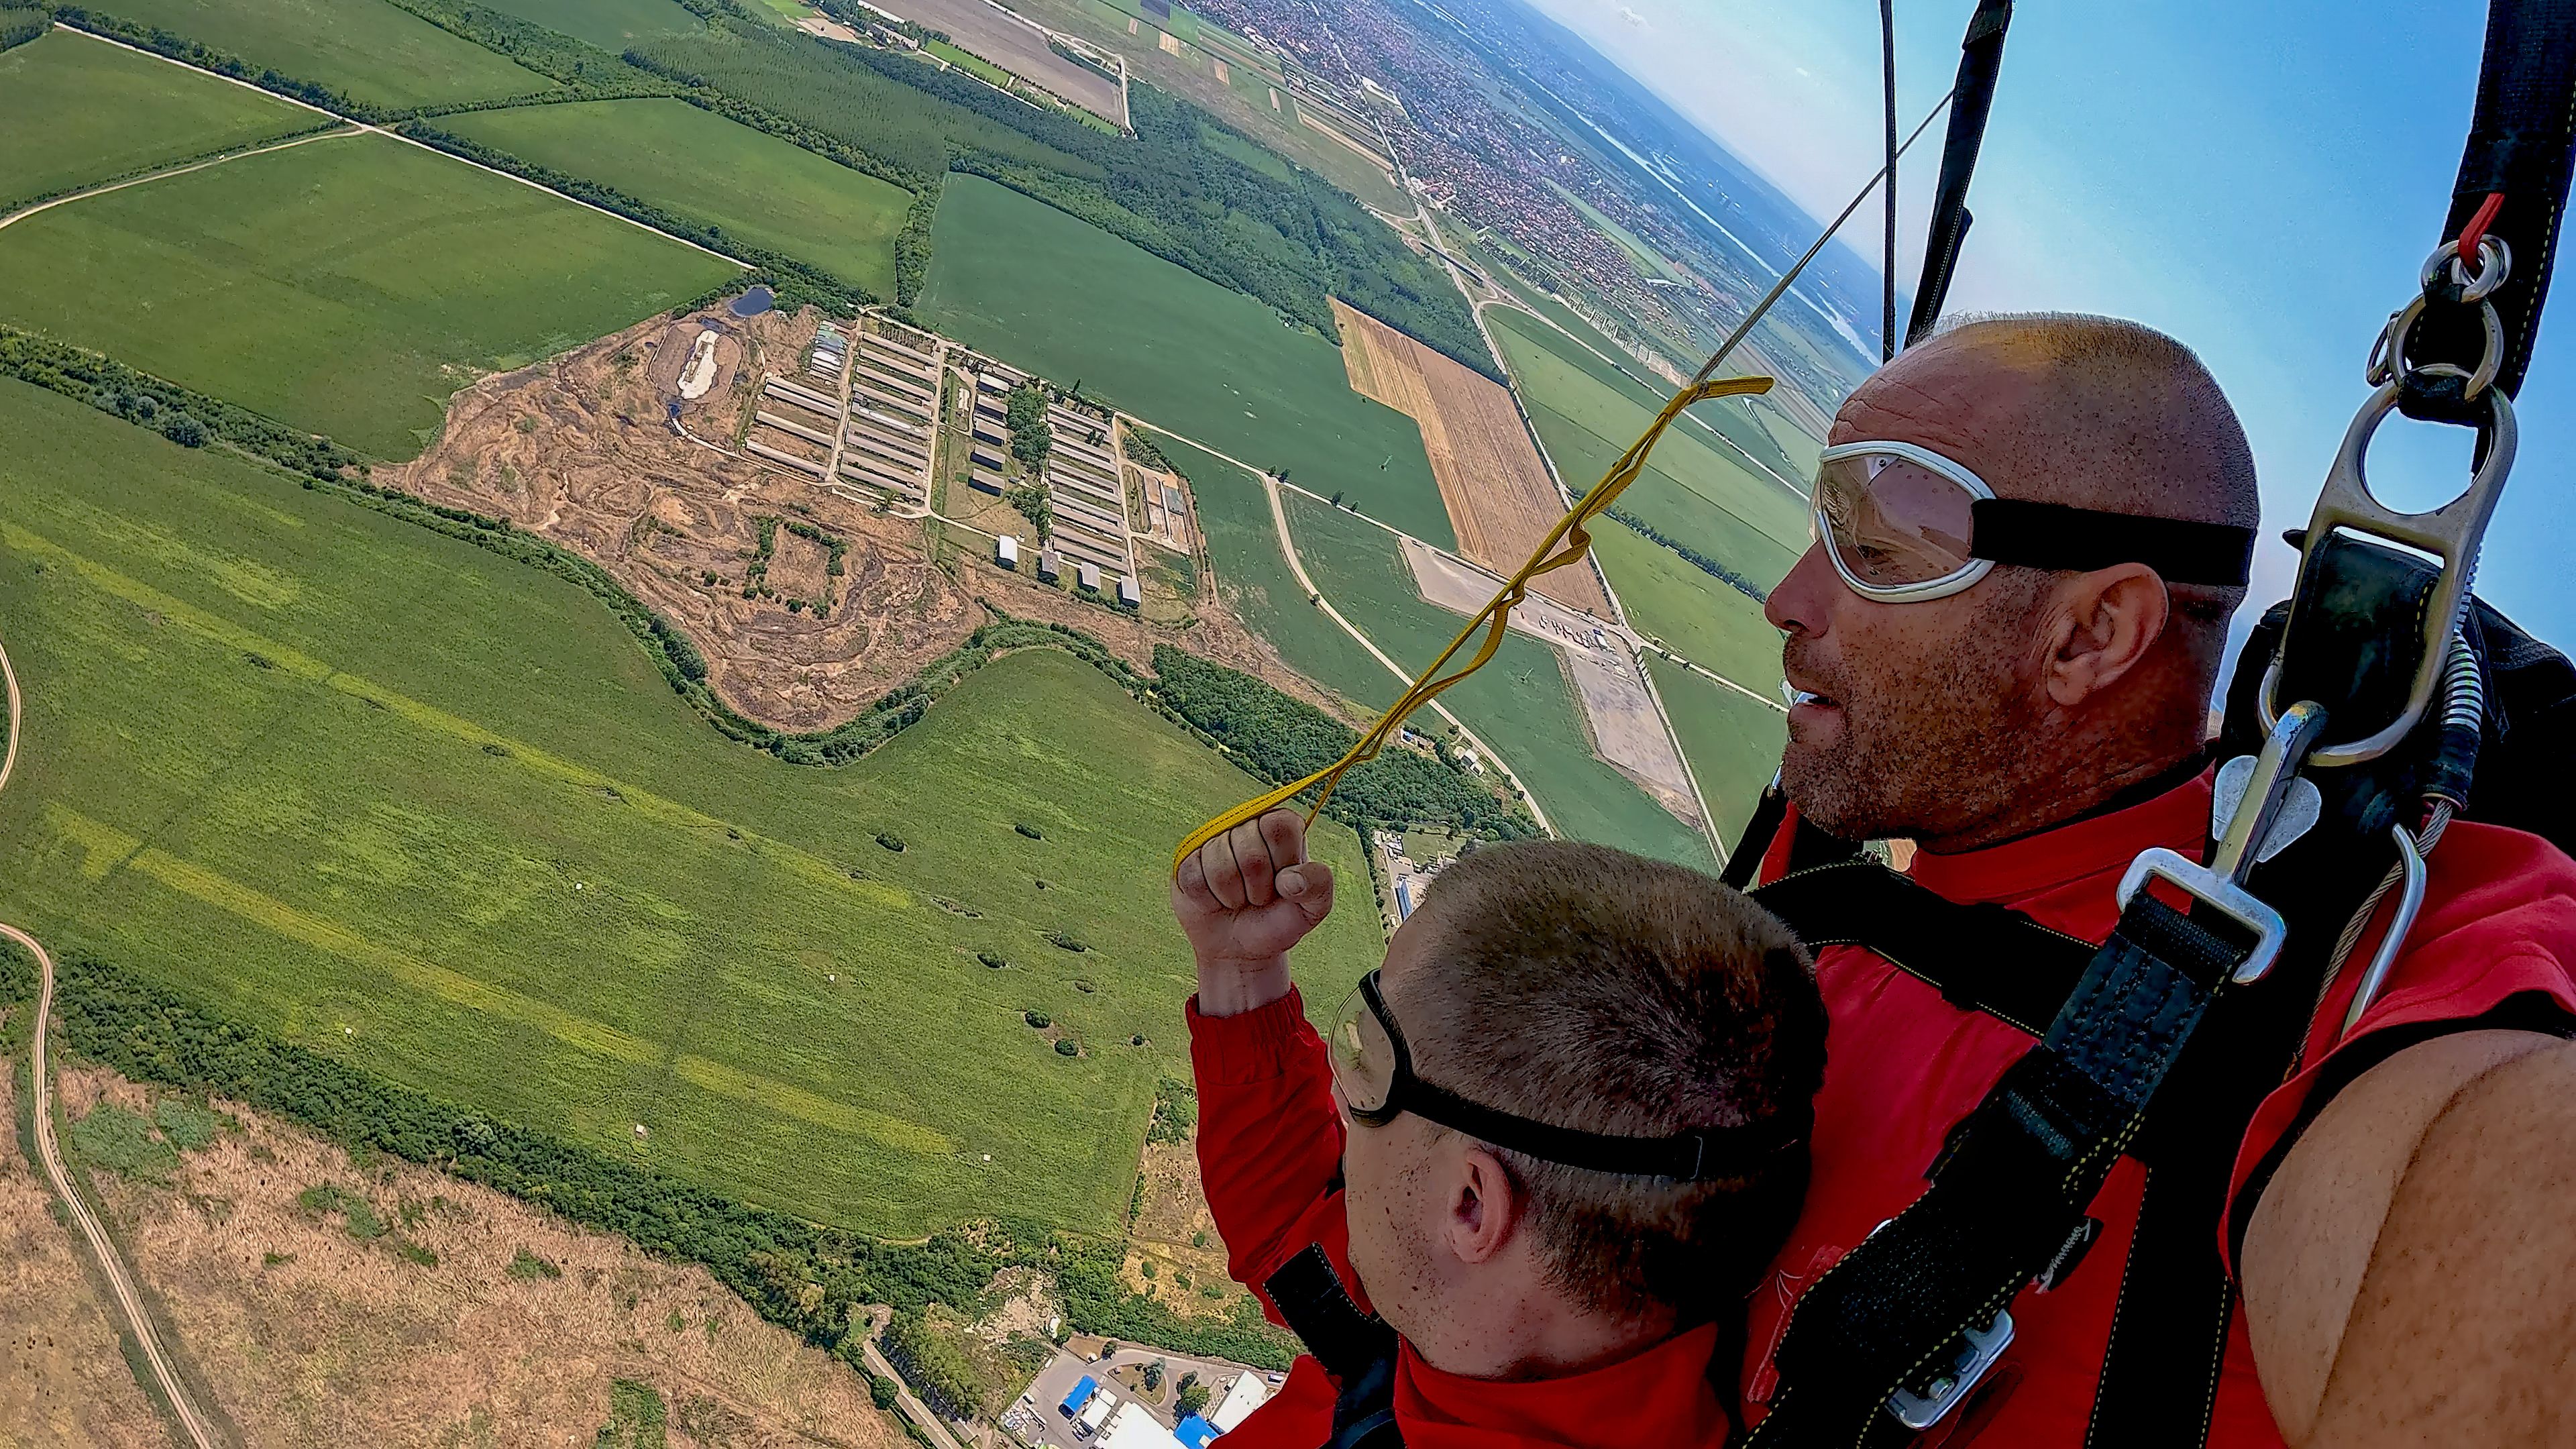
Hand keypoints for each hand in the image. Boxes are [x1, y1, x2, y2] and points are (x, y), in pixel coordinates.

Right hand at [1173, 810, 1335, 1015]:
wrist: (1242, 948)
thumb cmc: (1279, 920)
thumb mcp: (1314, 907)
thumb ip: (1318, 885)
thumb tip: (1289, 880)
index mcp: (1281, 826)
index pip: (1279, 826)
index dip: (1283, 861)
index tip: (1285, 881)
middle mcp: (1245, 824)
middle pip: (1250, 851)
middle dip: (1258, 888)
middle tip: (1260, 897)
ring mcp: (1212, 841)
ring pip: (1220, 866)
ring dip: (1233, 897)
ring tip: (1238, 900)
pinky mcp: (1186, 861)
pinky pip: (1195, 879)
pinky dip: (1208, 900)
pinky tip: (1215, 901)